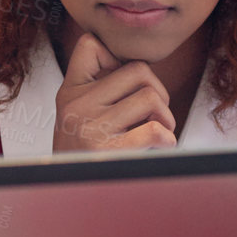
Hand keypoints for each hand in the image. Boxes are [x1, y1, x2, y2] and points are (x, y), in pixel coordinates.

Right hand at [51, 32, 176, 151]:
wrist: (68, 192)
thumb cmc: (83, 152)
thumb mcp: (77, 112)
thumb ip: (100, 87)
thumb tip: (143, 70)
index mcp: (70, 91)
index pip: (91, 44)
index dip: (118, 57)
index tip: (125, 84)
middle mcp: (77, 105)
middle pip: (139, 70)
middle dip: (158, 90)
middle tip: (154, 112)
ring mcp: (91, 127)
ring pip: (151, 98)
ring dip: (166, 117)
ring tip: (158, 130)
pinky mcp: (108, 151)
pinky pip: (154, 130)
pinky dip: (167, 139)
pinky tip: (160, 146)